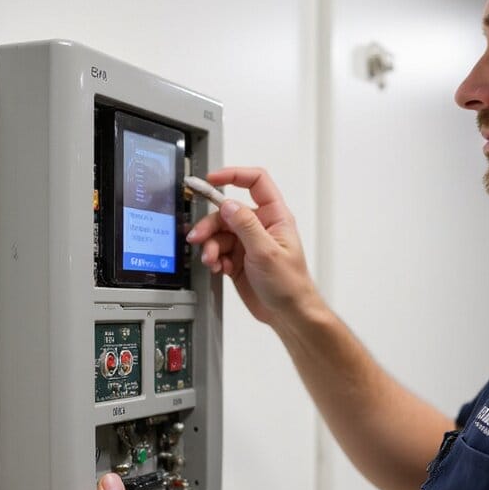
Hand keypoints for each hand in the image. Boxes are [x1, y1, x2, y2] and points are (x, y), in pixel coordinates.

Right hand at [185, 167, 320, 326]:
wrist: (288, 314)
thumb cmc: (290, 285)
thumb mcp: (266, 252)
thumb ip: (245, 225)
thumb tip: (228, 204)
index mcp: (275, 217)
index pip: (256, 183)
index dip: (234, 175)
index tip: (212, 179)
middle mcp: (261, 227)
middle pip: (227, 212)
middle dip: (210, 224)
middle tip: (198, 237)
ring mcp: (248, 243)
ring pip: (219, 233)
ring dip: (210, 245)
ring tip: (211, 260)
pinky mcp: (238, 259)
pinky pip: (218, 251)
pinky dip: (214, 258)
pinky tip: (218, 268)